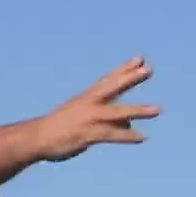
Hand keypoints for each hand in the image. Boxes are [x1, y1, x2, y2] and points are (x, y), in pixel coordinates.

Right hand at [32, 56, 160, 161]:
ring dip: (138, 110)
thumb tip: (130, 124)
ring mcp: (89, 118)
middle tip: (149, 69)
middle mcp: (89, 104)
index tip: (140, 58)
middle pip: (113, 87)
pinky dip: (127, 136)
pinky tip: (142, 137)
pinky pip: (111, 135)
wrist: (36, 138)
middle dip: (130, 78)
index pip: (109, 79)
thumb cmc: (60, 129)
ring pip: (117, 112)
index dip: (124, 69)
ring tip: (158, 109)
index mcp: (86, 97)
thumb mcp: (84, 119)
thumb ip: (109, 119)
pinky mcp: (87, 134)